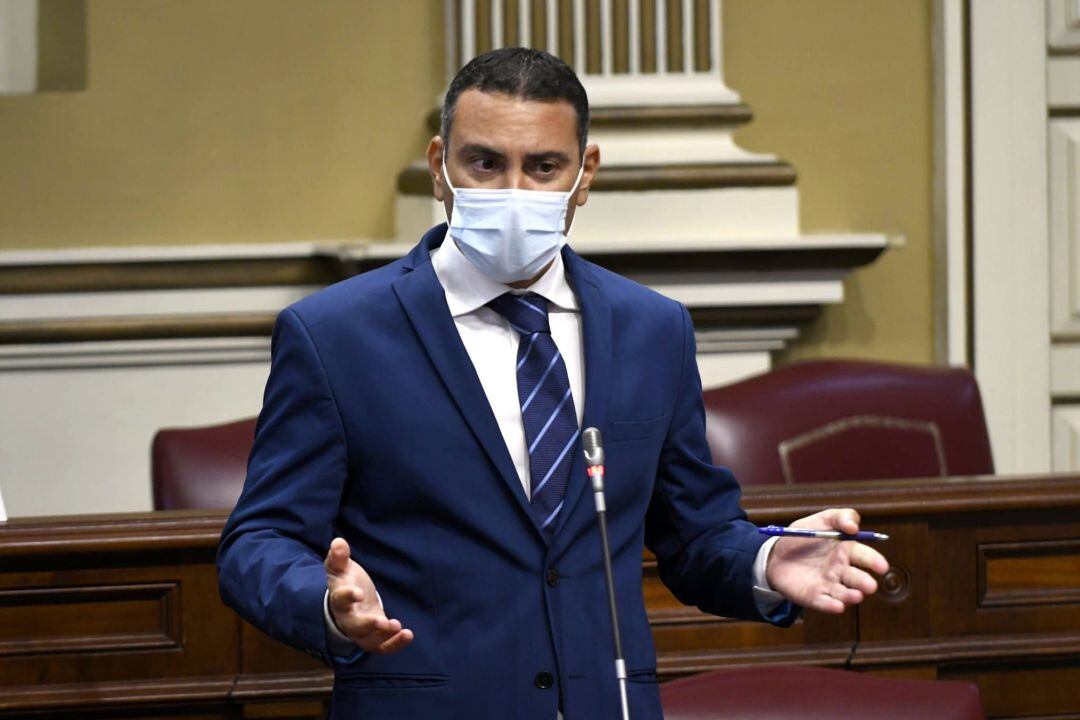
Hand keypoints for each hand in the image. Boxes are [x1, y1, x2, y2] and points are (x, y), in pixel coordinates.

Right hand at [325, 537, 413, 652]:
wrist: (348, 603)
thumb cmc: (344, 582)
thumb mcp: (340, 568)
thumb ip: (339, 557)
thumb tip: (338, 542)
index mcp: (339, 600)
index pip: (340, 600)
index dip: (348, 596)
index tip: (358, 592)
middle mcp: (348, 620)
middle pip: (355, 627)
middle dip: (368, 625)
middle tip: (382, 621)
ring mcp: (361, 632)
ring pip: (369, 641)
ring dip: (384, 636)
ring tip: (397, 626)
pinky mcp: (375, 638)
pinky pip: (383, 647)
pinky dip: (395, 644)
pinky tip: (408, 634)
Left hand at [765, 508, 889, 613]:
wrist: (776, 553)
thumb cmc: (804, 536)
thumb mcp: (822, 520)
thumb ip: (841, 517)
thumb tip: (853, 527)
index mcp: (847, 551)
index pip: (865, 557)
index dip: (874, 561)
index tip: (881, 567)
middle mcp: (842, 571)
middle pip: (857, 579)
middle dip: (865, 583)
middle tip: (870, 586)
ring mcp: (829, 586)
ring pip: (844, 594)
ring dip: (851, 596)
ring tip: (855, 596)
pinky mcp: (814, 598)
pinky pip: (824, 603)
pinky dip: (831, 606)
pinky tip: (837, 606)